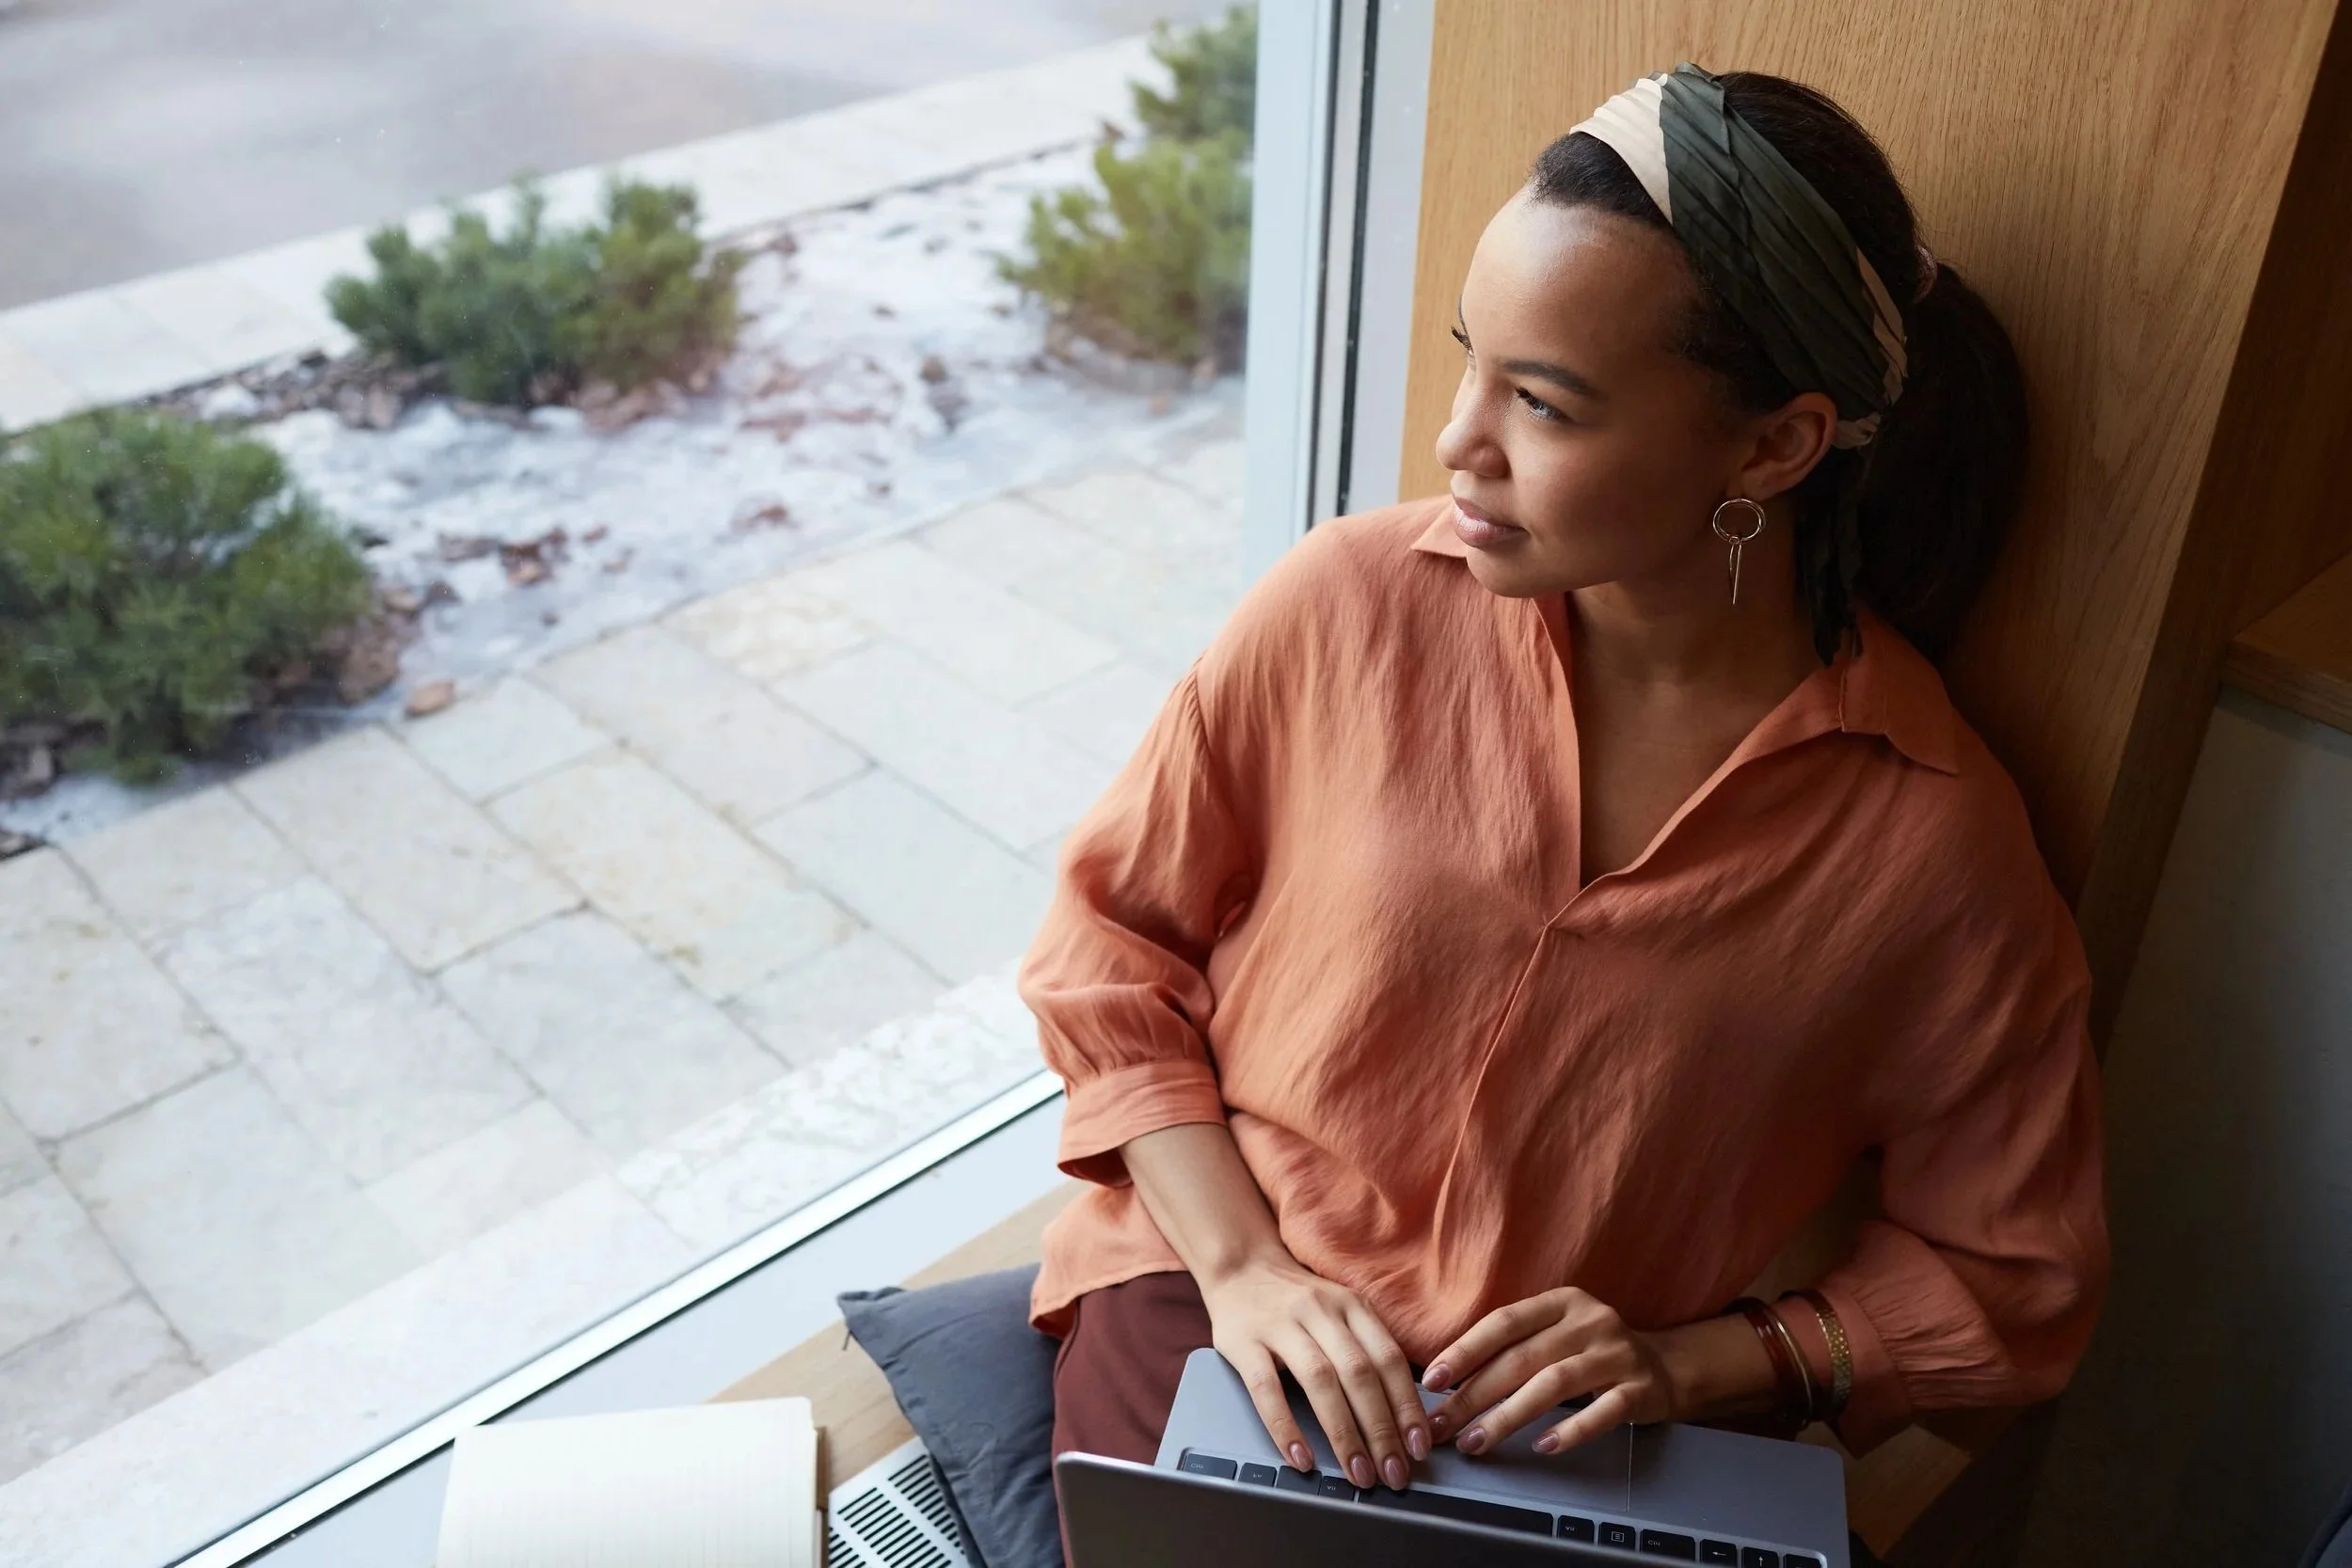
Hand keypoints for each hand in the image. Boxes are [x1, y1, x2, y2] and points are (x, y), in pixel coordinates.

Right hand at [1197, 1257, 1431, 1490]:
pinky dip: (1285, 1427)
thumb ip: (1369, 1348)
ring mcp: (1281, 1325)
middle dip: (1381, 1430)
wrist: (1240, 1266)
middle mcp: (1321, 1311)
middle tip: (1394, 1474)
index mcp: (1353, 1305)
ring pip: (1320, 1381)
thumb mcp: (1342, 1310)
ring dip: (1344, 1434)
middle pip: (1360, 1374)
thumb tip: (1405, 1413)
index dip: (1407, 1406)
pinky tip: (1301, 1458)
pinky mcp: (1244, 1341)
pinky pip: (1265, 1389)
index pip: (1389, 1360)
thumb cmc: (1298, 1301)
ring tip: (1358, 1474)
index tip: (1419, 1448)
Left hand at [1421, 1288, 1677, 1455]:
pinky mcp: (1640, 1390)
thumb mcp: (1558, 1333)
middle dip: (1475, 1395)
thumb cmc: (1593, 1352)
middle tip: (1443, 1425)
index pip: (1504, 1322)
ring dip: (1508, 1416)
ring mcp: (1617, 1355)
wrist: (1666, 1367)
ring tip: (1477, 1441)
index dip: (1466, 1350)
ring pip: (1554, 1385)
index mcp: (1562, 1302)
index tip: (1433, 1379)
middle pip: (1522, 1358)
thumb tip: (1448, 1381)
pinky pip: (1601, 1412)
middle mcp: (1590, 1322)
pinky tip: (1543, 1446)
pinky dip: (1570, 1431)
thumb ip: (1515, 1347)